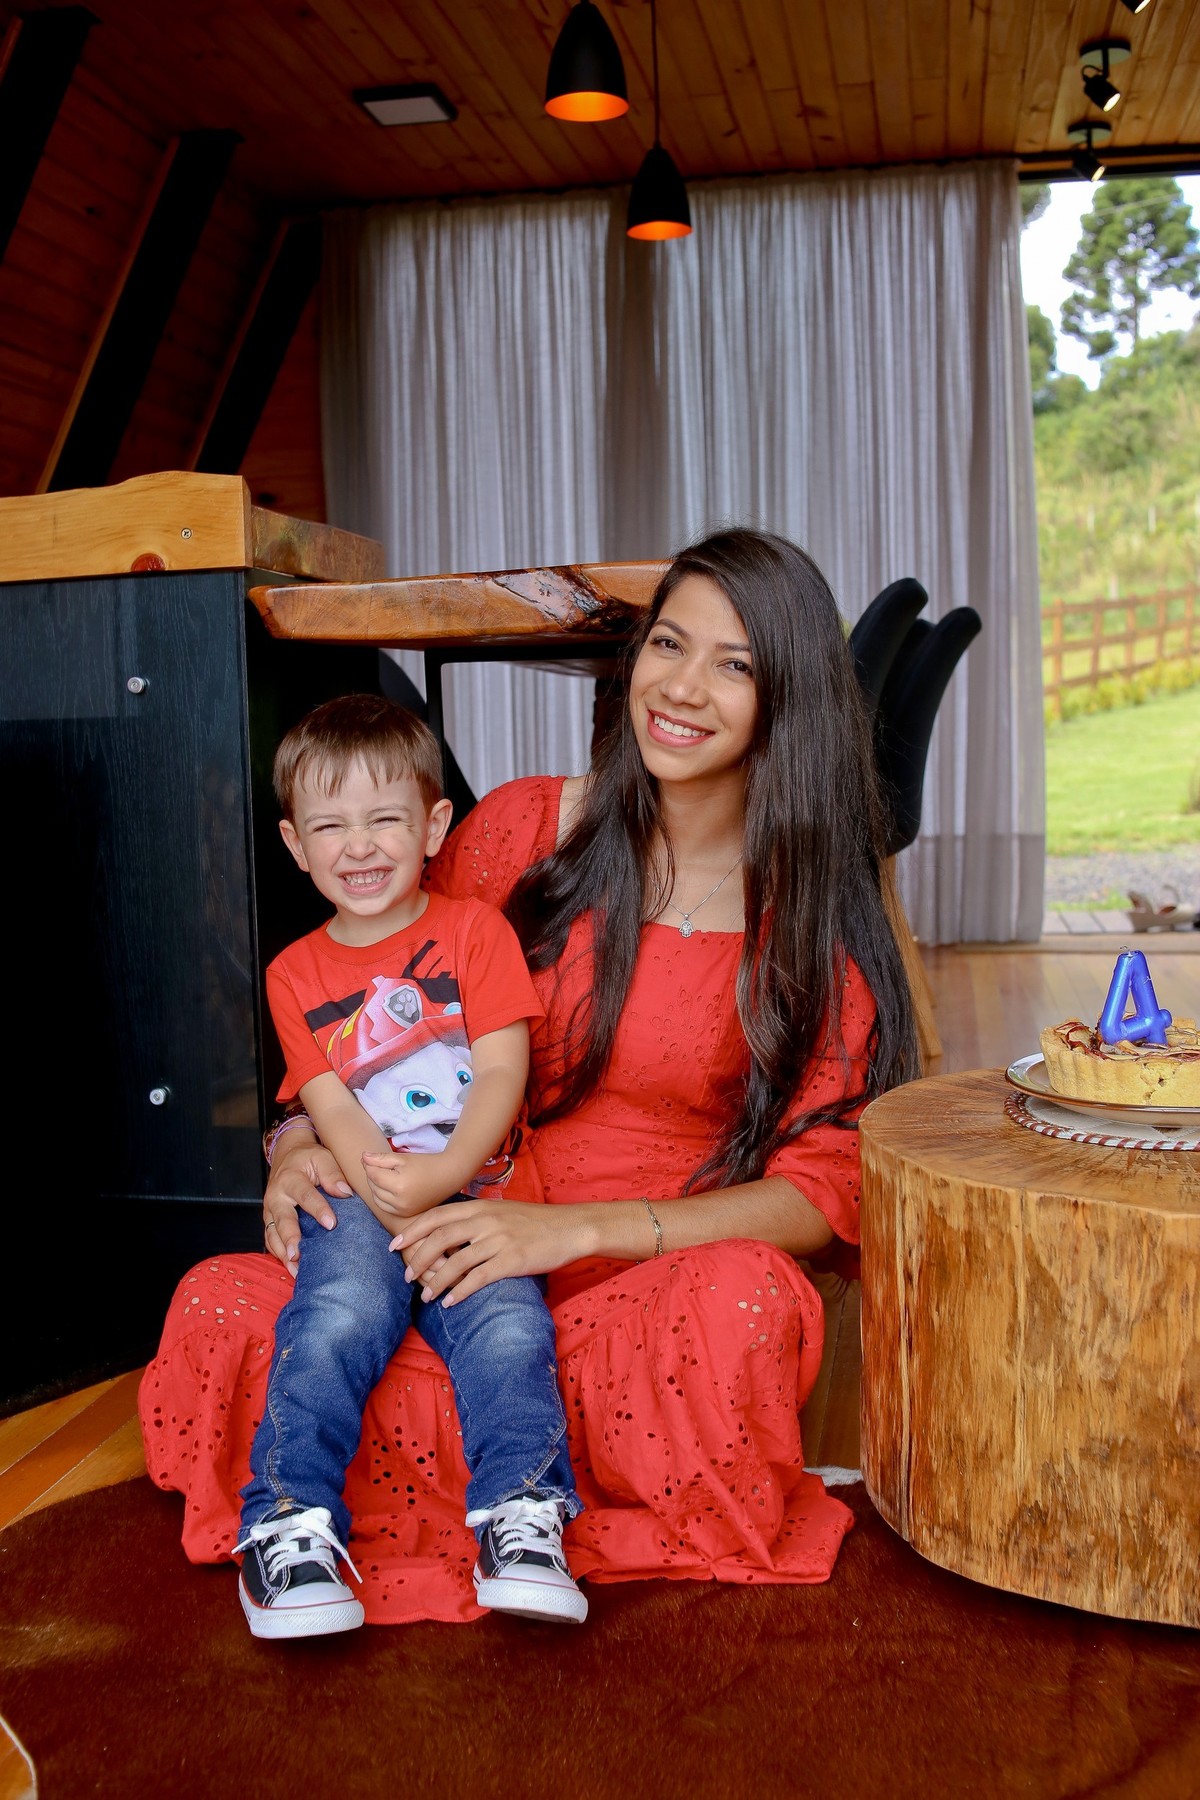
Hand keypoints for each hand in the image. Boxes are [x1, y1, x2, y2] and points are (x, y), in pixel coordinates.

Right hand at [263, 1140, 348, 1275]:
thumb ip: (333, 1174)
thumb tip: (345, 1193)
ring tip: (296, 1269)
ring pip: (272, 1234)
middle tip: (298, 1255)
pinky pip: (271, 1240)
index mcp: (290, 1179)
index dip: (318, 1210)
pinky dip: (279, 1255)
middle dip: (290, 1239)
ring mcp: (270, 1211)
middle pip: (282, 1220)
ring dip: (283, 1253)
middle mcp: (276, 1197)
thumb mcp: (322, 1158)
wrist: (287, 1155)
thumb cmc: (308, 1158)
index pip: (305, 1196)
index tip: (331, 1224)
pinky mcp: (270, 1221)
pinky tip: (292, 1268)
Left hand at [360, 1150, 459, 1227]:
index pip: (373, 1175)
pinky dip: (382, 1197)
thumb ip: (380, 1158)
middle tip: (377, 1165)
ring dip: (375, 1187)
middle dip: (372, 1175)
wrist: (448, 1176)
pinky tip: (388, 1188)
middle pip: (373, 1187)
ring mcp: (402, 1210)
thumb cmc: (426, 1164)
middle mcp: (399, 1202)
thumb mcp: (403, 1158)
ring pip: (376, 1198)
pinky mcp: (405, 1214)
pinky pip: (385, 1207)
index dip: (369, 1164)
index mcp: (399, 1185)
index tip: (370, 1157)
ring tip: (384, 1175)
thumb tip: (362, 1157)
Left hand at [390, 1198, 591, 1305]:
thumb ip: (476, 1218)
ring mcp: (498, 1240)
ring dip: (436, 1281)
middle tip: (406, 1275)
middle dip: (418, 1258)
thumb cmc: (535, 1221)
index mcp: (480, 1207)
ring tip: (425, 1296)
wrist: (570, 1228)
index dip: (413, 1231)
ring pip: (455, 1261)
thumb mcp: (502, 1211)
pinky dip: (460, 1291)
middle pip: (439, 1238)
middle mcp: (485, 1221)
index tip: (396, 1245)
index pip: (436, 1216)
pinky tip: (450, 1302)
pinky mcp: (511, 1260)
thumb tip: (449, 1231)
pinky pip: (478, 1278)